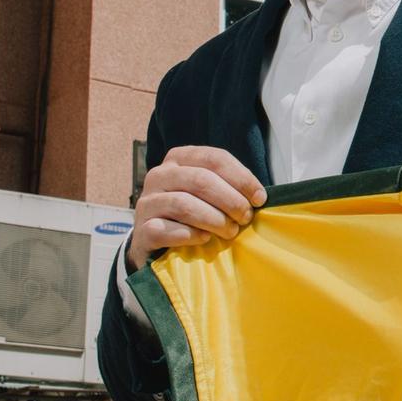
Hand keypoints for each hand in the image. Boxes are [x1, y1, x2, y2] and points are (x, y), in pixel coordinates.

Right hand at [128, 146, 263, 270]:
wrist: (155, 242)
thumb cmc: (191, 213)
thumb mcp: (209, 193)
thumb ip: (228, 187)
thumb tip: (259, 196)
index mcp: (179, 158)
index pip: (215, 158)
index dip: (242, 177)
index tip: (260, 198)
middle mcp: (159, 175)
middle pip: (201, 180)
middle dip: (231, 200)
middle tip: (246, 218)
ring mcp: (147, 202)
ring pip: (184, 204)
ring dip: (214, 219)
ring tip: (230, 232)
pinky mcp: (141, 229)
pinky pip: (167, 230)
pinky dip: (190, 235)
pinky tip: (204, 239)